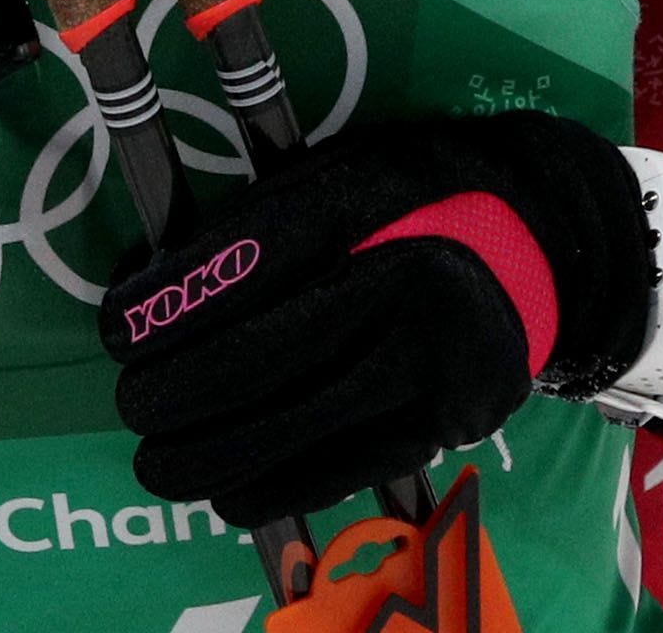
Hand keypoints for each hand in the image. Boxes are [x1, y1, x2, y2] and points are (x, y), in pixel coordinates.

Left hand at [98, 113, 652, 524]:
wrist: (544, 243)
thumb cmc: (423, 193)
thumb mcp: (348, 168)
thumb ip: (268, 219)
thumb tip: (168, 281)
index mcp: (368, 208)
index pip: (247, 267)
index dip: (171, 309)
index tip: (117, 333)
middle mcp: (400, 288)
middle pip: (260, 355)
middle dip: (176, 390)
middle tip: (131, 403)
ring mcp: (427, 363)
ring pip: (295, 424)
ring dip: (209, 453)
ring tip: (157, 461)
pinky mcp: (443, 422)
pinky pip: (343, 468)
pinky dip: (273, 486)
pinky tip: (225, 493)